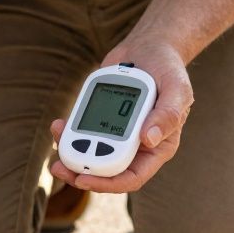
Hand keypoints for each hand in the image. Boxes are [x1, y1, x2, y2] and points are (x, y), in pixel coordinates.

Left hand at [49, 40, 193, 192]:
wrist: (150, 48)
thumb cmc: (169, 70)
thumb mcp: (177, 89)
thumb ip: (168, 114)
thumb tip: (149, 139)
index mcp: (157, 147)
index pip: (132, 177)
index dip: (107, 184)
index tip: (84, 180)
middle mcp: (135, 145)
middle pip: (105, 171)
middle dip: (80, 173)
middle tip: (59, 167)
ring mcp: (116, 132)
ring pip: (90, 153)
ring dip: (70, 152)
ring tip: (57, 141)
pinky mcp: (100, 117)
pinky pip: (82, 131)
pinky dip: (68, 132)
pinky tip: (59, 124)